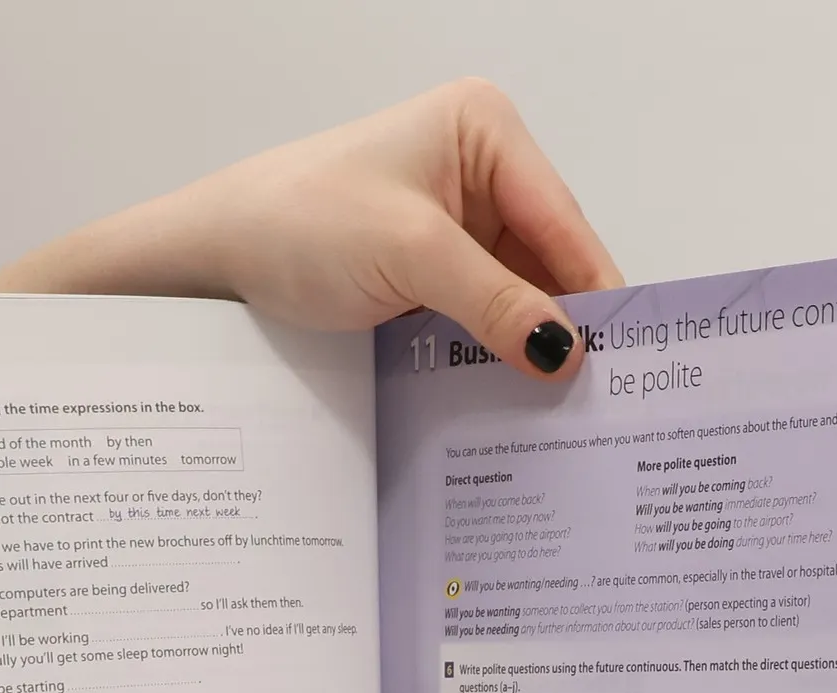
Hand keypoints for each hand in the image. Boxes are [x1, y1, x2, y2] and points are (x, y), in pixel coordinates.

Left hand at [0, 79, 621, 378]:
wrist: (211, 261)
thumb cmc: (295, 224)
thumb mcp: (409, 256)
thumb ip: (493, 302)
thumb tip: (563, 351)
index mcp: (485, 131)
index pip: (565, 221)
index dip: (596, 295)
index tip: (625, 365)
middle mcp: (478, 171)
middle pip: (548, 264)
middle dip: (563, 329)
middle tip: (598, 407)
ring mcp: (453, 226)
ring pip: (515, 300)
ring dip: (525, 354)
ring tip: (559, 418)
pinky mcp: (427, 275)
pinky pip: (479, 322)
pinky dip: (489, 361)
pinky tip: (507, 403)